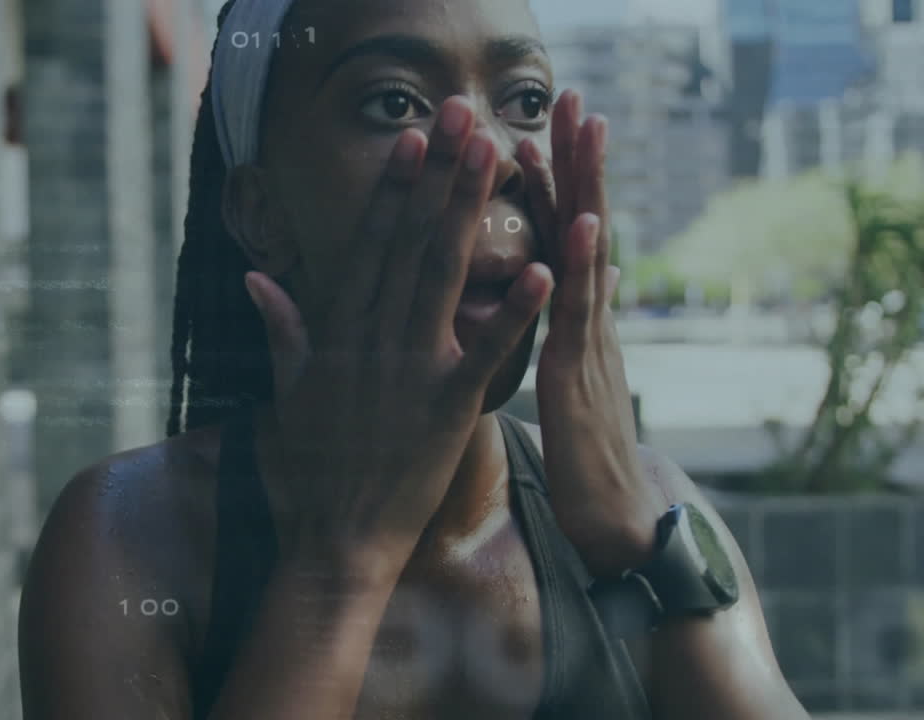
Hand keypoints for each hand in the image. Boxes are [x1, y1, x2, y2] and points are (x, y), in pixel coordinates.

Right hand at [245, 97, 553, 584]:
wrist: (333, 538)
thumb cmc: (308, 468)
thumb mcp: (286, 390)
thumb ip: (283, 329)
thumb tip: (257, 278)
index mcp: (340, 333)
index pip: (371, 245)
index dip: (395, 190)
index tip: (414, 141)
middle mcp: (373, 339)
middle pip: (412, 244)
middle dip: (440, 177)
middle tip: (464, 118)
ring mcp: (409, 371)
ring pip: (444, 278)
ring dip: (472, 213)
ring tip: (496, 157)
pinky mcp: (446, 409)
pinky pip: (486, 353)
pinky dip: (514, 311)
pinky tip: (544, 267)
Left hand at [515, 89, 666, 576]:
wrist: (615, 522)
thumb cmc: (583, 455)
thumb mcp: (568, 382)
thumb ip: (565, 332)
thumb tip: (568, 286)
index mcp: (573, 322)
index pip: (561, 239)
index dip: (554, 184)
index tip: (542, 127)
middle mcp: (587, 322)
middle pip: (582, 229)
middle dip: (578, 163)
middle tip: (575, 98)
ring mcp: (591, 345)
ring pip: (588, 256)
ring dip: (588, 190)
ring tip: (585, 132)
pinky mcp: (583, 378)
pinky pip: (583, 316)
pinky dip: (585, 268)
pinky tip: (587, 227)